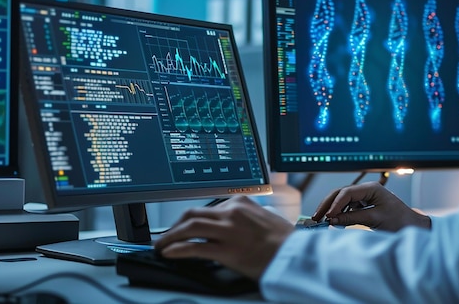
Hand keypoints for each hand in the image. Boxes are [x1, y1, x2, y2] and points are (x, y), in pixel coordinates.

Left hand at [154, 196, 294, 280]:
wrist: (296, 255)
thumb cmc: (285, 241)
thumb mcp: (264, 219)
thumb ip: (245, 218)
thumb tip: (229, 226)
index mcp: (241, 203)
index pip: (208, 207)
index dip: (192, 218)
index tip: (186, 225)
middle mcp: (232, 212)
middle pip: (194, 213)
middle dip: (176, 225)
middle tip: (168, 235)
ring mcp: (228, 230)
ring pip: (190, 227)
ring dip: (170, 237)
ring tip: (162, 246)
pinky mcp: (227, 250)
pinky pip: (194, 247)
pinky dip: (178, 249)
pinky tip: (170, 253)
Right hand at [312, 181, 430, 231]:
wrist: (414, 228)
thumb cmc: (400, 222)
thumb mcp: (375, 219)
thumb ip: (352, 219)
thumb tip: (332, 220)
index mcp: (371, 188)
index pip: (347, 193)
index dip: (335, 204)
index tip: (327, 217)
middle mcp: (367, 190)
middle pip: (341, 194)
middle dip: (328, 205)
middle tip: (317, 217)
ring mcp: (366, 197)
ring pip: (343, 200)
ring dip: (332, 210)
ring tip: (322, 220)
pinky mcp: (366, 206)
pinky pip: (348, 208)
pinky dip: (340, 214)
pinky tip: (334, 222)